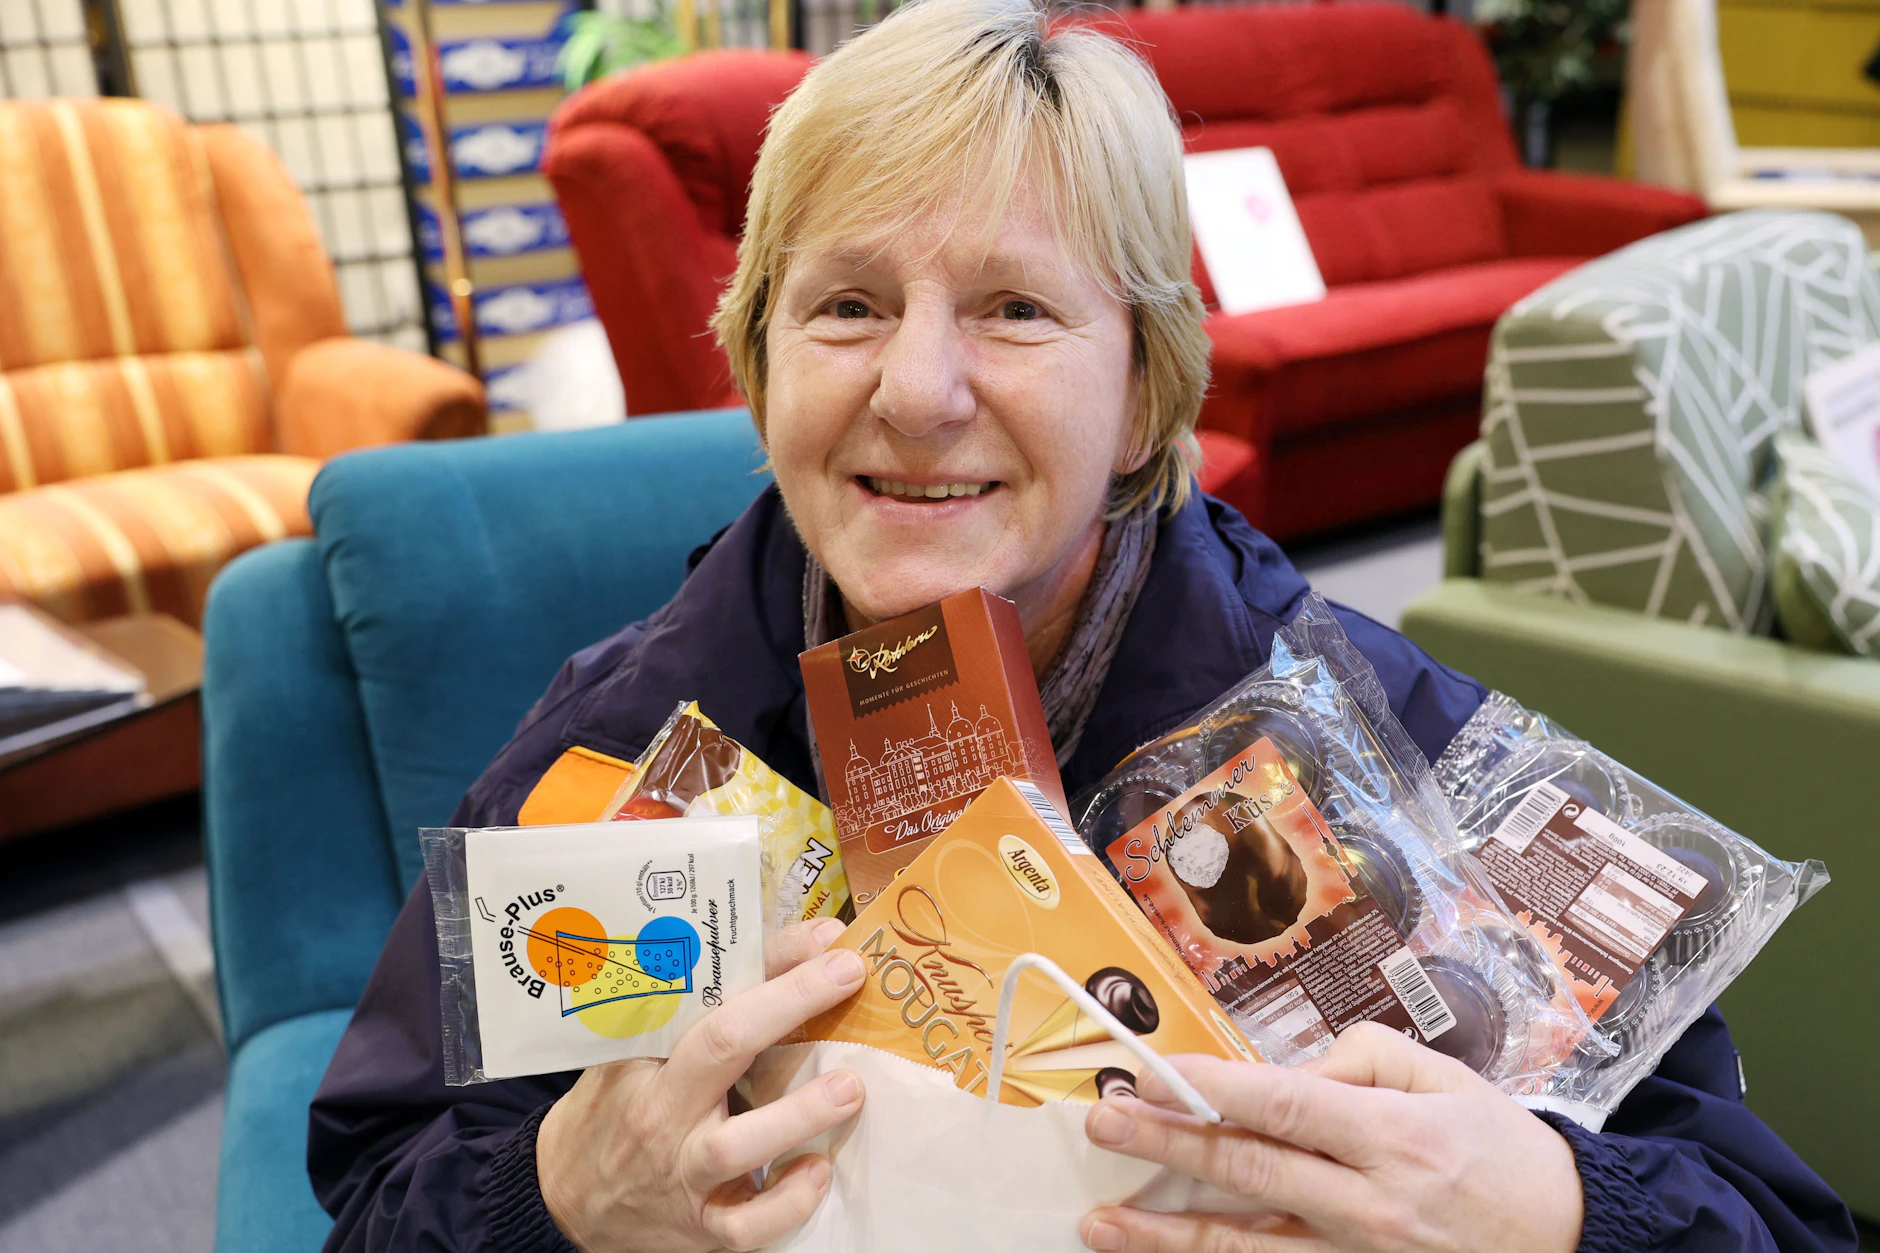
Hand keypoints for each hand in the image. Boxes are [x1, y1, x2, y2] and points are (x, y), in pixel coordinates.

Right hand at [537, 918, 866, 1251]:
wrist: (562, 1200)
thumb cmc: (615, 1110)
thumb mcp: (635, 1054)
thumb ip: (691, 1013)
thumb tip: (779, 953)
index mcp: (649, 1060)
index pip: (710, 996)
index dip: (770, 963)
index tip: (825, 937)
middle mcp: (664, 1113)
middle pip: (723, 1048)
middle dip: (790, 1003)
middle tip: (846, 973)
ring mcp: (682, 1175)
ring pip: (738, 1147)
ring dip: (799, 1114)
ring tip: (850, 1088)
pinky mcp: (700, 1230)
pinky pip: (747, 1226)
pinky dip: (788, 1203)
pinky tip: (818, 1171)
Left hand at [1079, 1022, 1583, 1252]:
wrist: (1572, 1236)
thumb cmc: (1499, 1147)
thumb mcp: (1441, 1077)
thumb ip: (1356, 1060)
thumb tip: (1277, 1074)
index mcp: (1391, 1137)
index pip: (1284, 1107)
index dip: (1211, 1092)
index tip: (1151, 1072)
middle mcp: (1369, 1204)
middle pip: (1250, 1174)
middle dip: (1167, 1146)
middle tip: (1102, 1123)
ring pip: (1247, 1247)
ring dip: (1167, 1236)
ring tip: (1100, 1222)